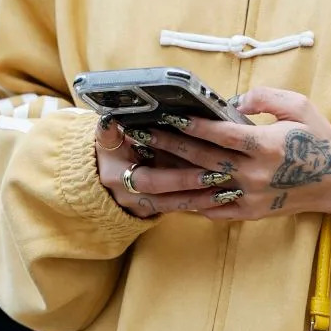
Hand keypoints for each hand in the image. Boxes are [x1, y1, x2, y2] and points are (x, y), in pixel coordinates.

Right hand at [94, 114, 230, 217]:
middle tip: (222, 179)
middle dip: (196, 190)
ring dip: (202, 200)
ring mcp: (142, 207)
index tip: (204, 170)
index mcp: (117, 176)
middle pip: (167, 198)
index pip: (150, 181)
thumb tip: (110, 120)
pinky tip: (222, 198)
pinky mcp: (153, 211)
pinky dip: (199, 204)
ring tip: (230, 192)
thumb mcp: (105, 139)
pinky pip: (177, 208)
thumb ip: (109, 131)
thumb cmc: (108, 150)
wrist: (99, 175)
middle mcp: (130, 197)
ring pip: (175, 207)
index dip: (177, 179)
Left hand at [140, 87, 330, 220]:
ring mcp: (251, 197)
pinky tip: (166, 197)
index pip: (223, 135)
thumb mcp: (300, 106)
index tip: (169, 117)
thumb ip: (265, 97)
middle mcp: (256, 174)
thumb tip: (233, 100)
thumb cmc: (319, 139)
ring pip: (201, 190)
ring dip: (168, 182)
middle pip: (204, 160)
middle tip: (143, 136)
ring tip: (140, 174)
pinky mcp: (249, 213)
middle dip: (170, 146)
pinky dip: (188, 204)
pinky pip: (213, 210)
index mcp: (268, 146)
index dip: (194, 126)